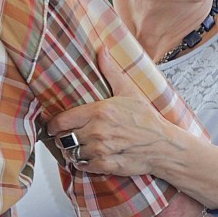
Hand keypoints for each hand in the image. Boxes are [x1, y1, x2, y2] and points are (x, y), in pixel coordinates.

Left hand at [47, 50, 189, 176]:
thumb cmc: (147, 119)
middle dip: (63, 138)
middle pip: (64, 138)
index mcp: (99, 111)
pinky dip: (84, 163)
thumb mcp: (129, 91)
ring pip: (73, 153)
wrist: (165, 146)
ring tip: (80, 147)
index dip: (53, 125)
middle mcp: (97, 131)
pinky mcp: (107, 165)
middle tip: (67, 136)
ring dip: (74, 151)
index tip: (52, 126)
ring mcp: (101, 150)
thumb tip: (102, 50)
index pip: (61, 121)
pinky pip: (84, 166)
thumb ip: (111, 71)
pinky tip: (91, 157)